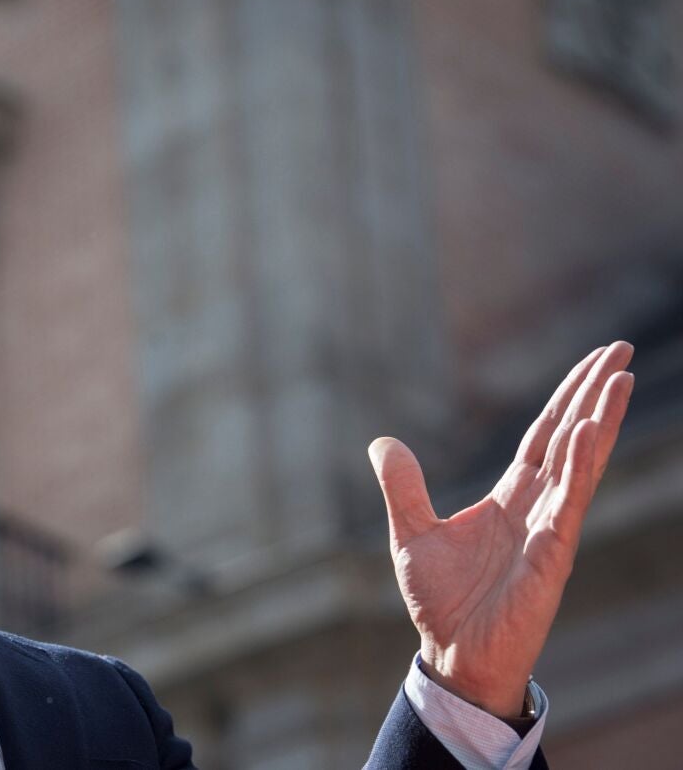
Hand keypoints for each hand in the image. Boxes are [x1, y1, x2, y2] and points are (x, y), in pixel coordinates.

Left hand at [368, 341, 633, 716]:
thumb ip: (403, 487)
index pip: (544, 437)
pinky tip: (591, 430)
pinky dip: (581, 464)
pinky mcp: (552, 554)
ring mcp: (549, 528)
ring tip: (622, 376)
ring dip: (600, 418)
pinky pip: (570, 500)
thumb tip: (383, 441)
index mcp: (509, 499)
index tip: (593, 365)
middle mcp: (536, 507)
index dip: (566, 400)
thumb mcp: (411, 533)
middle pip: (570, 436)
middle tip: (621, 349)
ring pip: (581, 461)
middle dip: (594, 394)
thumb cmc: (442, 603)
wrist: (452, 655)